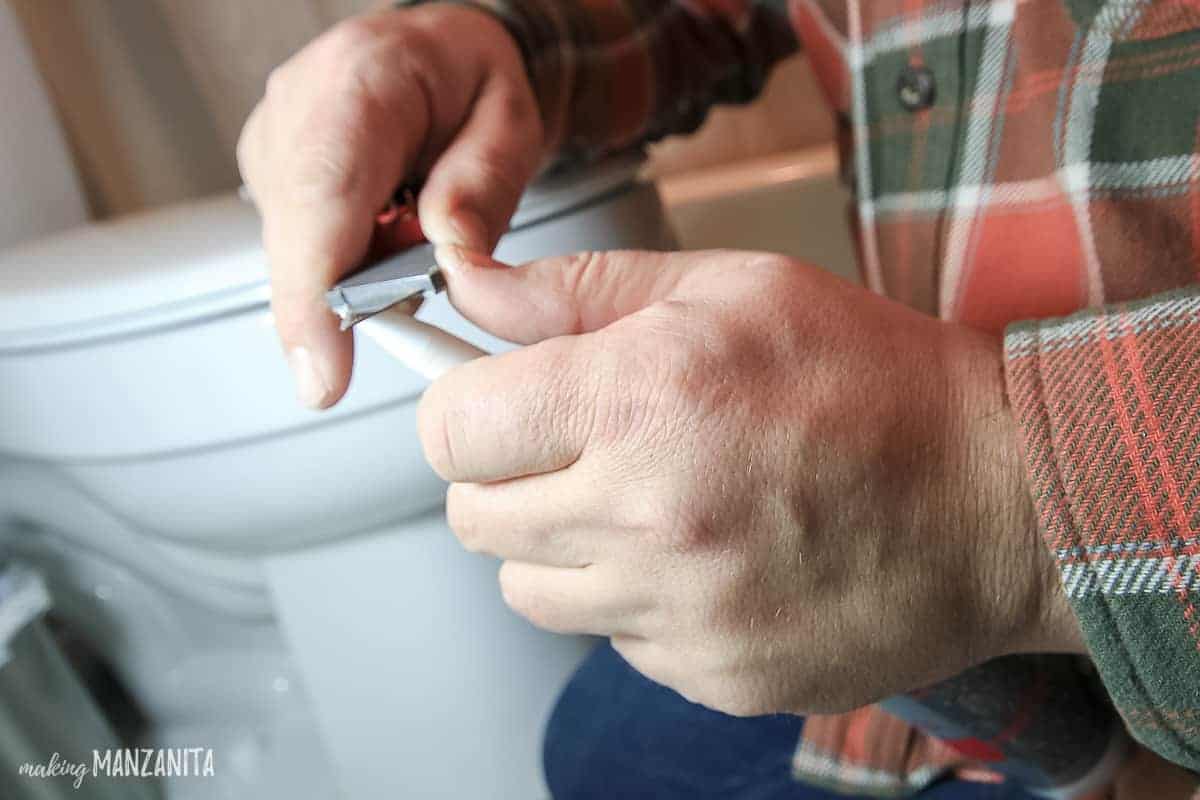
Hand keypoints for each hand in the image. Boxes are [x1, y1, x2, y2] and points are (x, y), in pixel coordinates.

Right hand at [237, 6, 541, 407]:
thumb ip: (482, 188)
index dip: (313, 294)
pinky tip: (384, 235)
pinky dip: (346, 262)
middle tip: (414, 301)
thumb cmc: (471, 81)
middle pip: (297, 237)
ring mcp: (275, 140)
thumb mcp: (509, 123)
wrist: (437, 51)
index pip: (322, 198)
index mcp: (362, 80)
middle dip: (346, 300)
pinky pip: (301, 246)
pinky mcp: (272, 172)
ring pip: (297, 252)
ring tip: (412, 232)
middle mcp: (299, 106)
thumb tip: (451, 259)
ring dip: (355, 274)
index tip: (324, 371)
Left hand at [419, 246, 1083, 715]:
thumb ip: (578, 292)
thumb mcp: (729, 286)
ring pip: (529, 593)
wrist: (998, 498)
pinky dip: (635, 601)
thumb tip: (470, 291)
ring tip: (645, 503)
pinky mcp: (713, 674)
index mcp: (642, 398)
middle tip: (576, 447)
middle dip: (505, 478)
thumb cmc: (873, 380)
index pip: (452, 431)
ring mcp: (681, 612)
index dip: (463, 410)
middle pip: (473, 520)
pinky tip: (705, 557)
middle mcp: (648, 516)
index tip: (492, 404)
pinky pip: (613, 641)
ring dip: (561, 547)